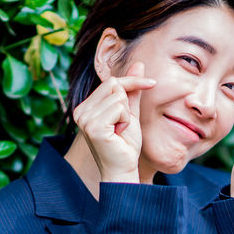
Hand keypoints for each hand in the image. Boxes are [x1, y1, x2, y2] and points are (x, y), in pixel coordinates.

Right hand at [72, 61, 155, 182]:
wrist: (123, 170)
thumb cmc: (125, 146)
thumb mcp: (130, 113)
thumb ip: (132, 90)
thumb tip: (139, 64)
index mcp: (85, 107)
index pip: (110, 82)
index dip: (132, 81)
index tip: (152, 83)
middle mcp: (80, 111)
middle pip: (113, 85)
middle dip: (127, 102)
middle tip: (124, 124)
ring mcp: (85, 119)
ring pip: (118, 97)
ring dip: (126, 115)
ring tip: (120, 131)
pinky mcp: (94, 127)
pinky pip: (119, 109)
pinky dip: (126, 120)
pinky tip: (119, 134)